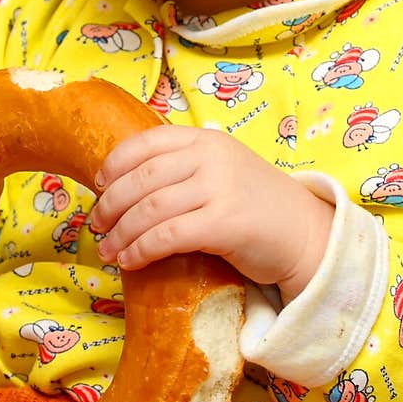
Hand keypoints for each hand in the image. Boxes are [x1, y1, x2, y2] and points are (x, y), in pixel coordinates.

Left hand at [89, 125, 333, 302]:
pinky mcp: (224, 224)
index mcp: (206, 140)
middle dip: (111, 203)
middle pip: (142, 178)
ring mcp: (219, 188)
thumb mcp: (222, 170)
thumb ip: (185, 167)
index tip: (99, 184)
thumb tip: (126, 184)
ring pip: (150, 209)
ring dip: (121, 233)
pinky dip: (141, 250)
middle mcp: (211, 157)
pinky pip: (167, 236)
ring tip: (107, 249)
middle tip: (97, 224)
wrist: (305, 234)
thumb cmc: (256, 206)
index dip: (116, 164)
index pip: (147, 143)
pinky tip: (129, 262)